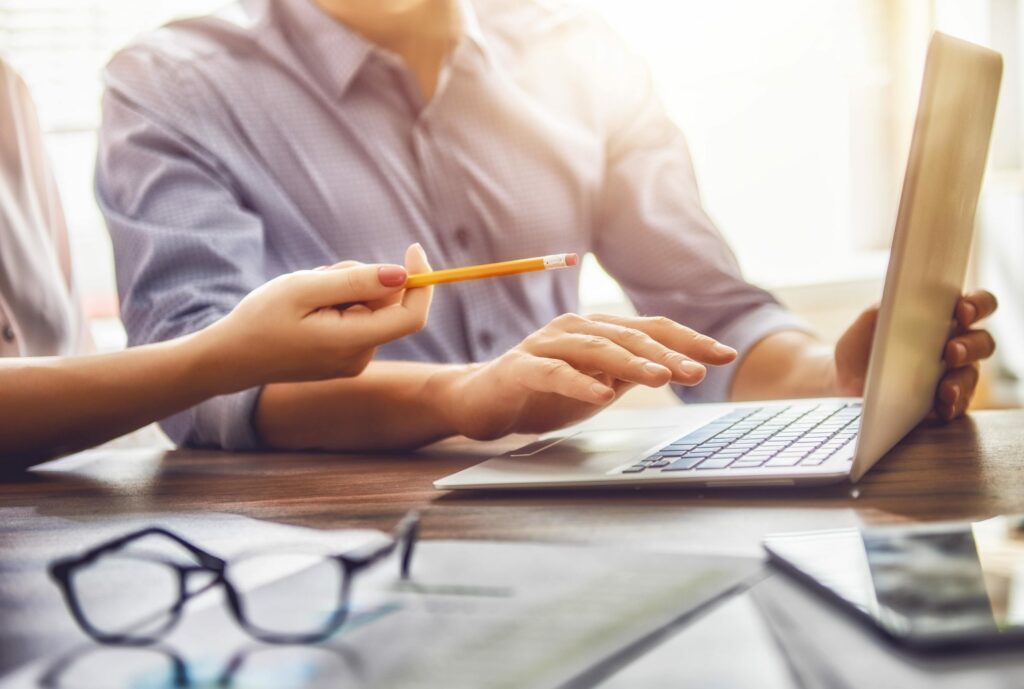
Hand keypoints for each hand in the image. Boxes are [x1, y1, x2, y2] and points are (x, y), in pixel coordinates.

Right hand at [203, 244, 432, 384]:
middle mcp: (359, 357)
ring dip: (347, 290)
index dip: (421, 282)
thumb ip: (355, 281)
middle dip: (365, 279)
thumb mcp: (304, 288)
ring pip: (371, 308)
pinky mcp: (344, 358)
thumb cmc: (261, 319)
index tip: (412, 248)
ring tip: (307, 294)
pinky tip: (308, 309)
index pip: (411, 316)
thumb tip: (402, 274)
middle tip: (321, 275)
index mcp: (351, 343)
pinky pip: (357, 319)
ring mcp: (352, 360)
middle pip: (388, 305)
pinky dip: (339, 304)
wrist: (231, 357)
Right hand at [438, 313, 736, 439]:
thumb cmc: (543, 392)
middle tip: (700, 371)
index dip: (689, 340)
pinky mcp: (520, 367)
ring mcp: (546, 345)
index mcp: (598, 331)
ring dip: (632, 363)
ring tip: (662, 379)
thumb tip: (677, 367)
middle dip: (669, 353)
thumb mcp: (597, 384)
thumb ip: (629, 373)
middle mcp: (575, 329)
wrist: (482, 401)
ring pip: (596, 350)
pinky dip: (578, 382)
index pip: (651, 330)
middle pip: (630, 337)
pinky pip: (553, 373)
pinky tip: (602, 395)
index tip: (725, 356)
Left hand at [834, 290, 996, 420]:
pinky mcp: (945, 403)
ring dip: (961, 381)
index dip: (977, 305)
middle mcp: (955, 345)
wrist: (843, 382)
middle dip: (971, 346)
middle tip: (951, 351)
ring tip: (945, 388)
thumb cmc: (862, 346)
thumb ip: (884, 309)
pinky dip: (950, 406)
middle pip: (982, 342)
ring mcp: (954, 375)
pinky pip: (958, 406)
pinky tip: (940, 408)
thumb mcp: (868, 323)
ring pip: (972, 376)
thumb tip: (896, 303)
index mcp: (943, 318)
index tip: (963, 310)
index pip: (975, 305)